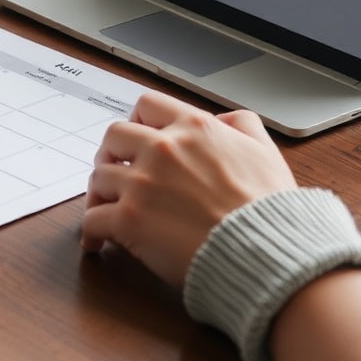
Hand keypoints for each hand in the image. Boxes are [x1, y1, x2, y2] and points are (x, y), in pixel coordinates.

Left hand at [81, 91, 296, 286]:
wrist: (268, 254)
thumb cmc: (270, 211)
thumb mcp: (265, 151)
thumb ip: (243, 125)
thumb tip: (225, 120)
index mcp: (192, 128)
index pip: (147, 105)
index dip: (138, 121)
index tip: (138, 138)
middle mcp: (162, 149)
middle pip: (113, 136)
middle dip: (112, 153)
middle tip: (116, 170)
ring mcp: (142, 184)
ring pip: (99, 177)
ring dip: (101, 192)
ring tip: (106, 207)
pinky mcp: (130, 220)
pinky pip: (93, 218)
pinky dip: (91, 230)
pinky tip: (97, 241)